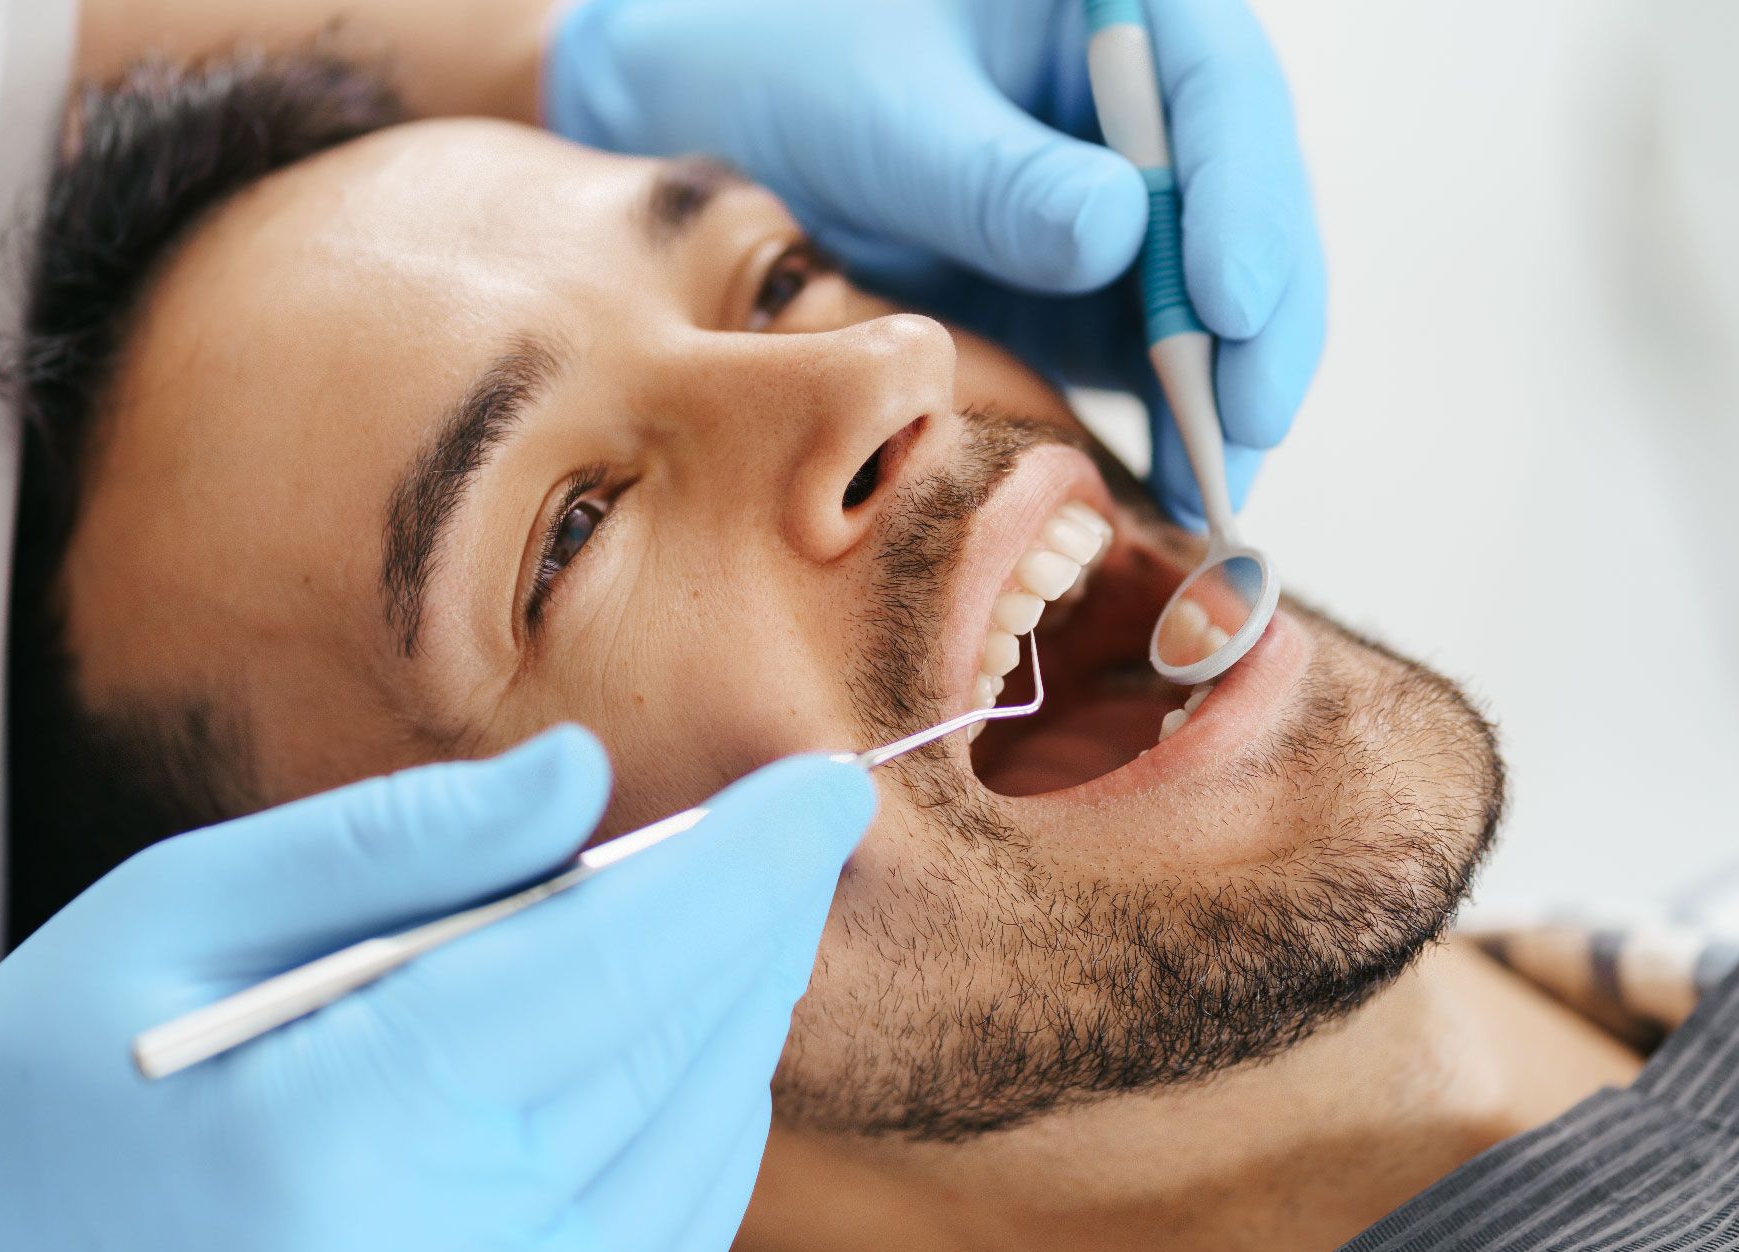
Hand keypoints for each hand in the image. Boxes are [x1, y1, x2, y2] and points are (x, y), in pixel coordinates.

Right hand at [0, 727, 874, 1251]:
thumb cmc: (54, 1082)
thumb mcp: (185, 909)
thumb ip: (401, 840)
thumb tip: (587, 779)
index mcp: (353, 1120)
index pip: (623, 966)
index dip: (749, 864)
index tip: (827, 788)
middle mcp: (448, 1251)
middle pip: (681, 1054)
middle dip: (762, 923)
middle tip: (797, 826)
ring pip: (700, 1151)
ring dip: (743, 1015)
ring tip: (746, 914)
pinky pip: (665, 1236)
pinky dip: (704, 1122)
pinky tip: (688, 1042)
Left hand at [548, 0, 1324, 524]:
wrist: (709, 124)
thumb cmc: (787, 69)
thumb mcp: (879, 117)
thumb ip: (991, 177)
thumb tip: (1121, 232)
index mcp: (1109, 3)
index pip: (1217, 85)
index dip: (1243, 194)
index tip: (1226, 298)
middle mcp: (1138, 99)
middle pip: (1245, 199)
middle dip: (1260, 316)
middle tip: (1245, 421)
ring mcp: (1124, 196)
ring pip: (1220, 290)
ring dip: (1228, 388)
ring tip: (1217, 485)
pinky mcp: (1095, 284)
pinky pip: (1159, 351)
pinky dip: (1176, 418)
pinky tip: (1180, 484)